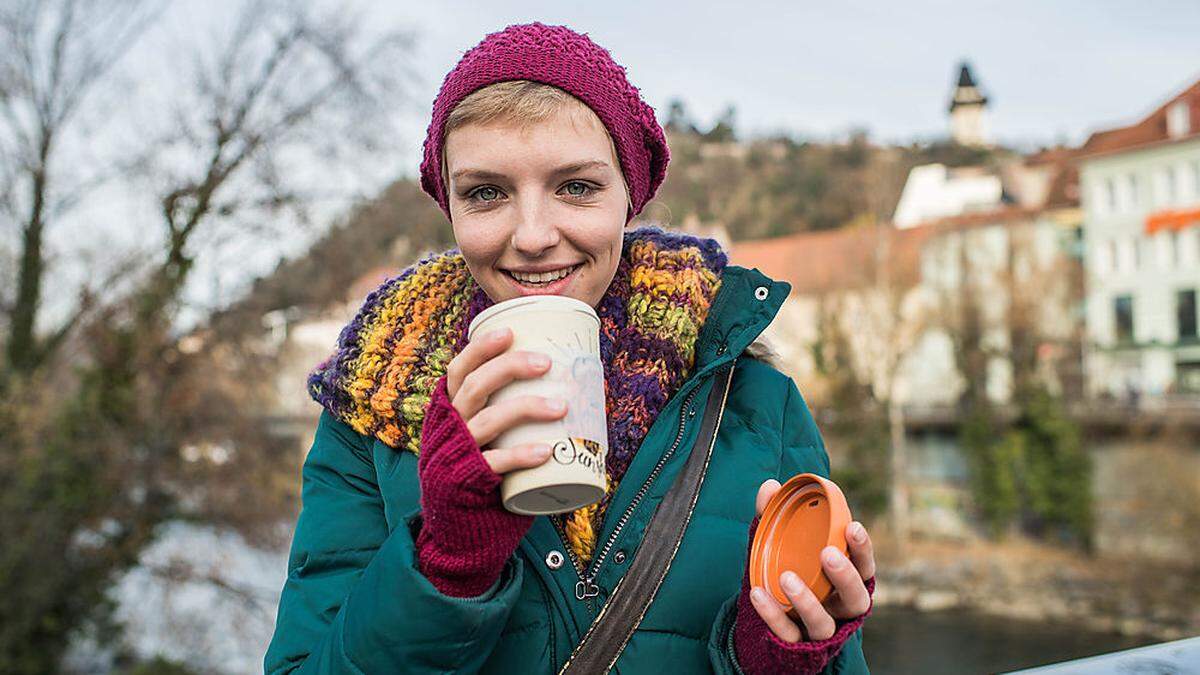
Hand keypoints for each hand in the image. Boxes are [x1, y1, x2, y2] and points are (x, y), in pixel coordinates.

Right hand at [445, 326, 567, 473]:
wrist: (460, 515)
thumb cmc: (484, 460)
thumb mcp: (484, 427)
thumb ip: (506, 404)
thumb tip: (565, 379)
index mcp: (452, 406)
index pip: (459, 370)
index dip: (479, 349)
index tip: (509, 332)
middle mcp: (450, 425)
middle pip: (476, 387)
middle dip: (510, 368)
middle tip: (546, 362)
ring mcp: (457, 451)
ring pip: (489, 421)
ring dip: (526, 408)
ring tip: (562, 406)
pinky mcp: (467, 479)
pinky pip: (495, 463)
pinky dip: (521, 455)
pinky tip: (546, 451)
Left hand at [747, 479, 875, 642]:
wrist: (767, 618)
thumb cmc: (787, 573)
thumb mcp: (780, 546)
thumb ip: (775, 517)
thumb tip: (770, 486)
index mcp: (844, 582)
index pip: (864, 567)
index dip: (862, 549)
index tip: (852, 526)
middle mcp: (839, 608)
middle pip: (855, 599)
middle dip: (845, 576)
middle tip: (828, 554)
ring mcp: (819, 630)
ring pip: (823, 624)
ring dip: (807, 600)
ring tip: (787, 577)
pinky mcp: (795, 647)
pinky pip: (787, 634)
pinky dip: (773, 615)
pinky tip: (758, 594)